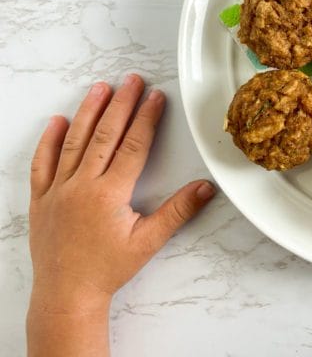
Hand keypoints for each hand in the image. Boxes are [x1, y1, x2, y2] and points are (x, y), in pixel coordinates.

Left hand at [28, 74, 215, 316]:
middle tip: (132, 81)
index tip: (155, 97)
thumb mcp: (148, 242)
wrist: (66, 294)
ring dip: (89, 112)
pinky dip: (49, 140)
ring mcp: (58, 190)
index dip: (146, 118)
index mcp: (109, 194)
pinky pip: (43, 163)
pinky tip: (58, 121)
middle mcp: (82, 186)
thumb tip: (204, 188)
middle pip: (105, 135)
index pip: (133, 146)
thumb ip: (177, 211)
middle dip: (121, 104)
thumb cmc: (107, 269)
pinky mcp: (42, 198)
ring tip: (101, 88)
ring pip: (75, 142)